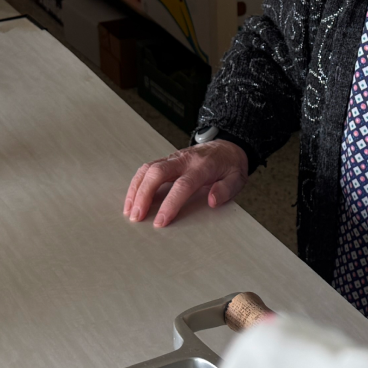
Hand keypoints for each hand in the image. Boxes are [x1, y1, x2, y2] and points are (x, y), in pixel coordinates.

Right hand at [124, 140, 248, 227]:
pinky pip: (146, 168)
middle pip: (157, 173)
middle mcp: (184, 160)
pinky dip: (136, 183)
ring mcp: (173, 158)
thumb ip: (226, 190)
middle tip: (136, 216)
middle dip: (144, 195)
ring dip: (136, 189)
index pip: (182, 185)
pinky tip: (132, 198)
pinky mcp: (166, 160)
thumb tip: (212, 201)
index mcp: (202, 167)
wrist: (227, 146)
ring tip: (129, 210)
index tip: (160, 221)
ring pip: (148, 169)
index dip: (170, 204)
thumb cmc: (230, 165)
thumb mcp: (237, 178)